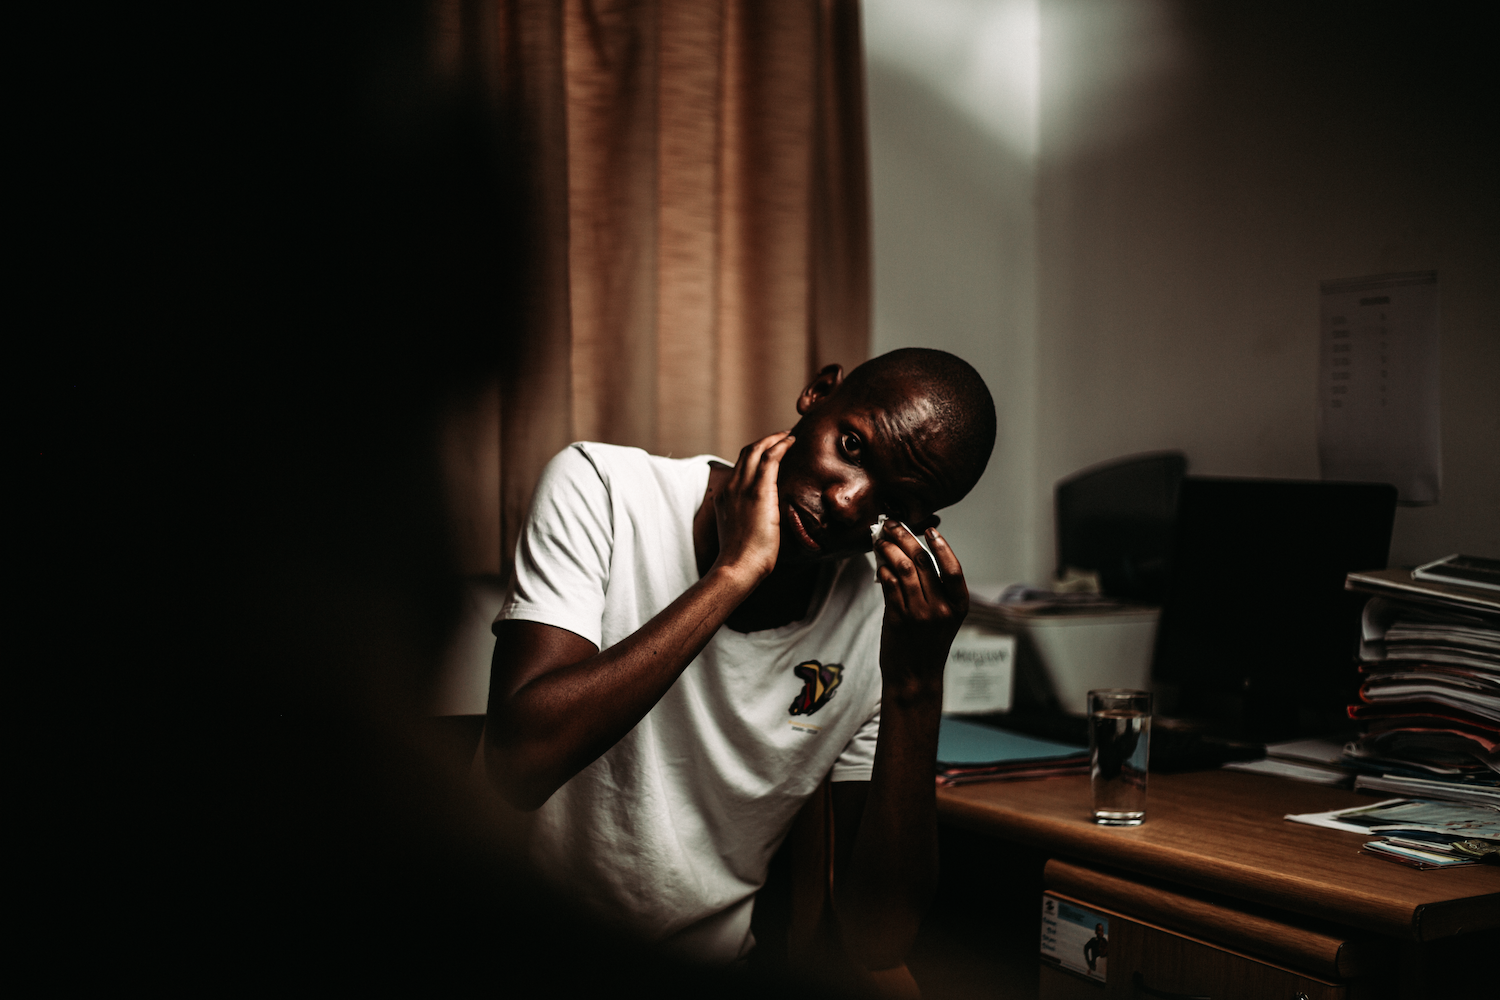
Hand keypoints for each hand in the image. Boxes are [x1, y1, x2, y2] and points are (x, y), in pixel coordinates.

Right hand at [711, 431, 794, 583]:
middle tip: (781, 437)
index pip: (740, 467)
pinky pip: (769, 457)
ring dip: (773, 439)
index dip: (754, 455)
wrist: (738, 567)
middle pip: (746, 453)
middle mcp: (731, 487)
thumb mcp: (739, 534)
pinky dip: (779, 445)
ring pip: (756, 450)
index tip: (769, 452)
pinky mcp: (759, 491)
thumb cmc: (742, 559)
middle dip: (764, 441)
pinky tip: (791, 441)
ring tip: (787, 435)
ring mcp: (743, 487)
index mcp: (724, 497)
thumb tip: (760, 523)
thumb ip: (746, 521)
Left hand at [874, 521, 967, 701]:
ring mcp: (920, 614)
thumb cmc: (927, 645)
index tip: (929, 530)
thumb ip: (933, 589)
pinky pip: (889, 585)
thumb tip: (912, 552)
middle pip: (924, 562)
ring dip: (889, 550)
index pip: (953, 568)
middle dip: (905, 538)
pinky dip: (883, 569)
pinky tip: (879, 564)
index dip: (942, 546)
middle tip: (892, 525)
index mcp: (958, 606)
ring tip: (880, 541)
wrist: (915, 678)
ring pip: (904, 569)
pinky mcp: (899, 619)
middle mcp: (942, 609)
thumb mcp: (942, 617)